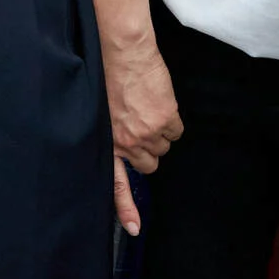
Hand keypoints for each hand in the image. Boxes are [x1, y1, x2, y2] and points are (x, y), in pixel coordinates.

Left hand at [102, 34, 180, 232]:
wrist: (122, 50)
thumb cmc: (107, 73)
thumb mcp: (101, 110)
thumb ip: (114, 132)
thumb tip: (128, 146)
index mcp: (108, 142)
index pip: (116, 184)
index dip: (126, 208)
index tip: (135, 229)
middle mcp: (128, 143)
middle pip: (149, 163)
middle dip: (148, 148)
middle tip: (140, 125)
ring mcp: (148, 133)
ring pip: (164, 146)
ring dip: (160, 131)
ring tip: (146, 108)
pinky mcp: (166, 119)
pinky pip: (177, 131)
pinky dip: (172, 119)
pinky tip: (159, 103)